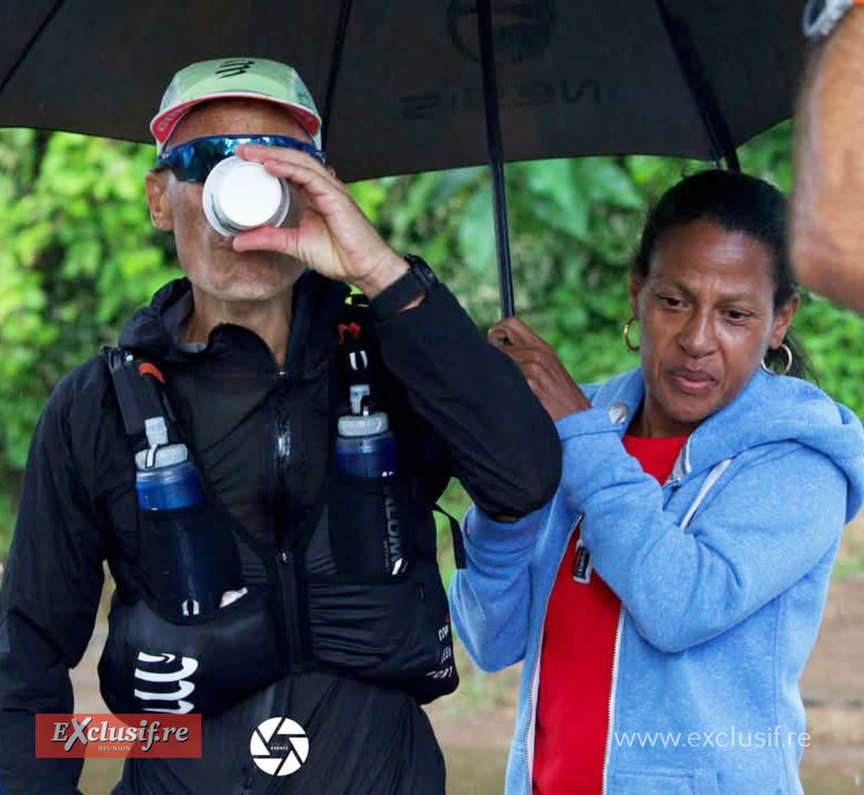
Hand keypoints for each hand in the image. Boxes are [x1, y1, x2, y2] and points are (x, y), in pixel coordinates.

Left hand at [230, 145, 406, 296]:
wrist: (364, 268)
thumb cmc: (339, 256)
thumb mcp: (294, 245)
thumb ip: (268, 239)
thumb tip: (236, 242)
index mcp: (313, 196)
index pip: (288, 170)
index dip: (266, 161)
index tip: (243, 160)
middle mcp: (321, 188)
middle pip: (292, 160)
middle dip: (266, 152)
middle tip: (240, 150)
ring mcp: (330, 190)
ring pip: (300, 163)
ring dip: (274, 155)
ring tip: (251, 153)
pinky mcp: (336, 197)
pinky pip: (311, 177)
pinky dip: (290, 169)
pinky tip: (271, 166)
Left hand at [488, 318, 591, 420]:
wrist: (578, 417)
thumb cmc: (560, 396)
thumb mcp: (548, 367)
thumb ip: (527, 354)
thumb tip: (498, 348)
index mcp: (542, 347)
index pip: (511, 323)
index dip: (497, 331)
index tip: (494, 345)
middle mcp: (537, 354)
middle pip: (497, 344)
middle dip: (491, 357)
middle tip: (497, 372)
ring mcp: (533, 370)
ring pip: (497, 364)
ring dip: (497, 377)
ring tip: (511, 390)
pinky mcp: (531, 387)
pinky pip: (504, 383)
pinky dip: (504, 391)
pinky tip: (516, 401)